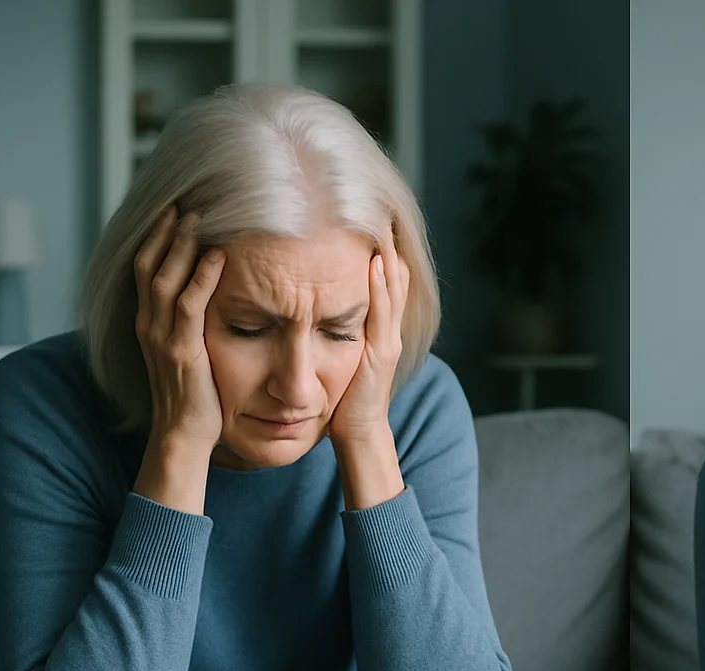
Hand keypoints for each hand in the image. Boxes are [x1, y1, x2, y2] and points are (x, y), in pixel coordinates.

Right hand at [133, 204, 225, 448]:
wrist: (182, 436)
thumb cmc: (194, 397)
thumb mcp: (187, 353)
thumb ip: (189, 325)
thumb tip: (207, 300)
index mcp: (148, 323)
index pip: (146, 270)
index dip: (157, 239)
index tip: (173, 212)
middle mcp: (148, 325)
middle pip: (149, 265)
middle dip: (164, 231)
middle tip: (183, 201)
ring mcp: (161, 336)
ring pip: (164, 278)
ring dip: (181, 245)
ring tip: (198, 216)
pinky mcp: (181, 350)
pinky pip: (189, 305)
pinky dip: (201, 277)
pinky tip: (217, 255)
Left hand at [329, 236, 408, 448]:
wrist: (355, 431)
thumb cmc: (340, 397)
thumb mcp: (335, 352)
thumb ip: (331, 327)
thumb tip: (311, 302)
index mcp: (376, 326)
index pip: (380, 277)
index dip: (376, 246)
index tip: (364, 215)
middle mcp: (387, 327)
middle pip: (393, 273)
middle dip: (385, 240)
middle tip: (376, 204)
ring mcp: (387, 338)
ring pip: (393, 286)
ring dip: (387, 253)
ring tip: (380, 221)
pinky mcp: (381, 351)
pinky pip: (384, 310)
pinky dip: (382, 284)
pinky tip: (376, 261)